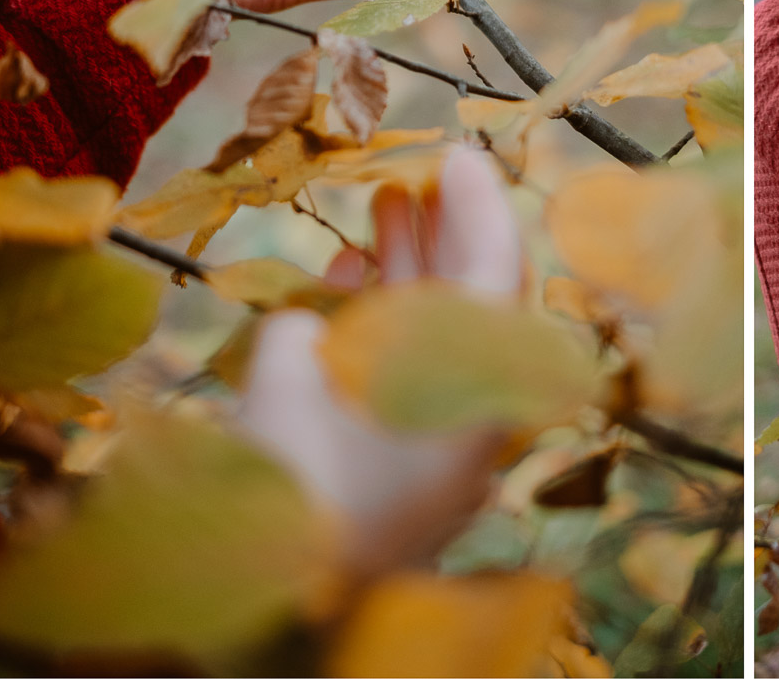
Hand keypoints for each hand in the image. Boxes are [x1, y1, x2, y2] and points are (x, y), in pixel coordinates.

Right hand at [238, 146, 520, 577]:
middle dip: (444, 232)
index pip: (496, 277)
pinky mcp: (403, 466)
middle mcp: (465, 415)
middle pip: (471, 302)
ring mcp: (436, 442)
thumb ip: (310, 336)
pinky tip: (341, 282)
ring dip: (408, 271)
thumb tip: (315, 325)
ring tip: (383, 207)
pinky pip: (403, 376)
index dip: (479, 207)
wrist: (283, 624)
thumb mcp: (291, 394)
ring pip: (434, 336)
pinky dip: (376, 327)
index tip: (458, 154)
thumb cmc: (289, 503)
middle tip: (420, 175)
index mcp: (471, 393)